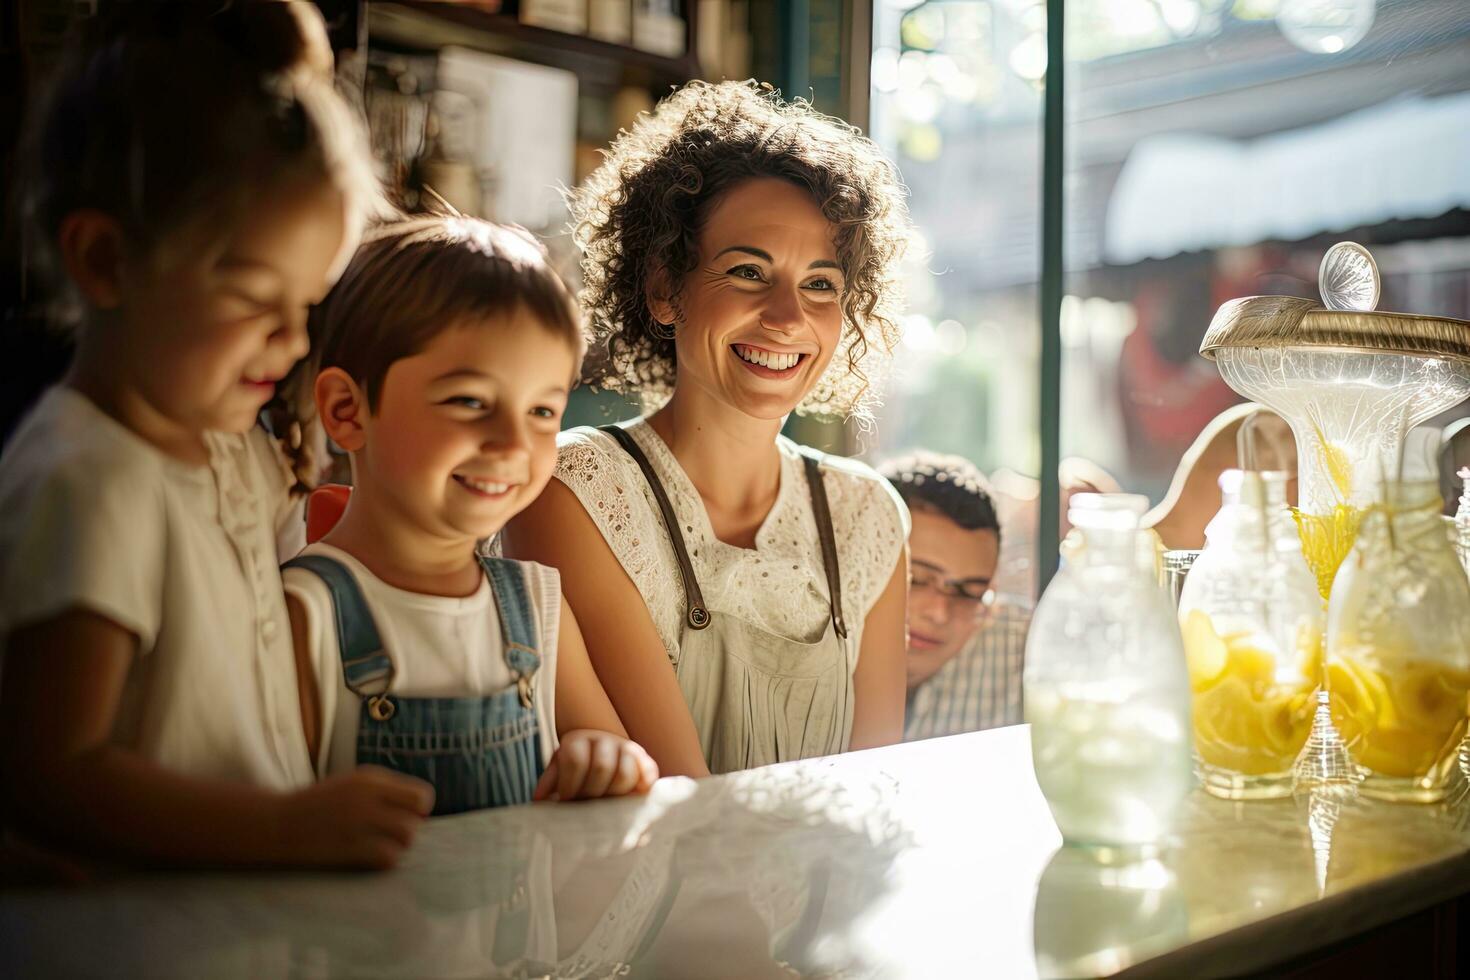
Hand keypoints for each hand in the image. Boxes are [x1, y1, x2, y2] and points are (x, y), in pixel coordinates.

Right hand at [276, 766, 433, 868]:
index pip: (421, 795)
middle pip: (417, 819)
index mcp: (371, 779)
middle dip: (410, 829)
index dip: (418, 810)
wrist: (277, 823)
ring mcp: (359, 823)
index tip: (404, 816)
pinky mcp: (350, 848)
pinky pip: (389, 858)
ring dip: (398, 846)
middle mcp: (369, 798)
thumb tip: (422, 810)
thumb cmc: (319, 805)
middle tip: (391, 835)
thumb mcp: (352, 784)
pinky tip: (369, 857)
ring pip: (407, 838)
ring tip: (380, 845)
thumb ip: (384, 791)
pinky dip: (385, 860)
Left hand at [533, 730, 658, 801]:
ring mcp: (627, 748)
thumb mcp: (558, 771)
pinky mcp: (645, 760)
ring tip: (607, 807)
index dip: (570, 785)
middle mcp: (604, 740)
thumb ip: (550, 782)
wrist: (599, 753)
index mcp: (578, 740)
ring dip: (615, 794)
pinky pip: (649, 771)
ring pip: (626, 771)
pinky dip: (644, 785)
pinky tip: (635, 797)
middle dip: (592, 793)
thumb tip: (540, 799)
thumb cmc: (575, 769)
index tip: (567, 802)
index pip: (576, 760)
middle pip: (602, 766)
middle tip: (588, 806)